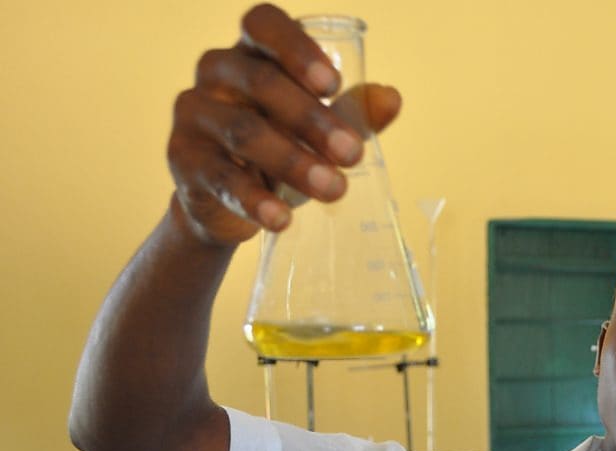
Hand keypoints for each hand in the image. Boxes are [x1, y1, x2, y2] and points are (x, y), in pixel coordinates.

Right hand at [167, 3, 401, 245]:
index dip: (296, 48)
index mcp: (252, 52)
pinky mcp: (184, 160)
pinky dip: (256, 201)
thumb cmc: (279, 145)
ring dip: (294, 162)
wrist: (229, 201)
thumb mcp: (318, 127)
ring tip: (335, 189)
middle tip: (354, 153)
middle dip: (312, 118)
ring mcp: (194, 115)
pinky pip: (222, 178)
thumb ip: (354, 112)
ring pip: (243, 131)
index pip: (263, 24)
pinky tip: (282, 219)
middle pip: (260, 81)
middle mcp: (216, 74)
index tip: (333, 84)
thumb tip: (390, 98)